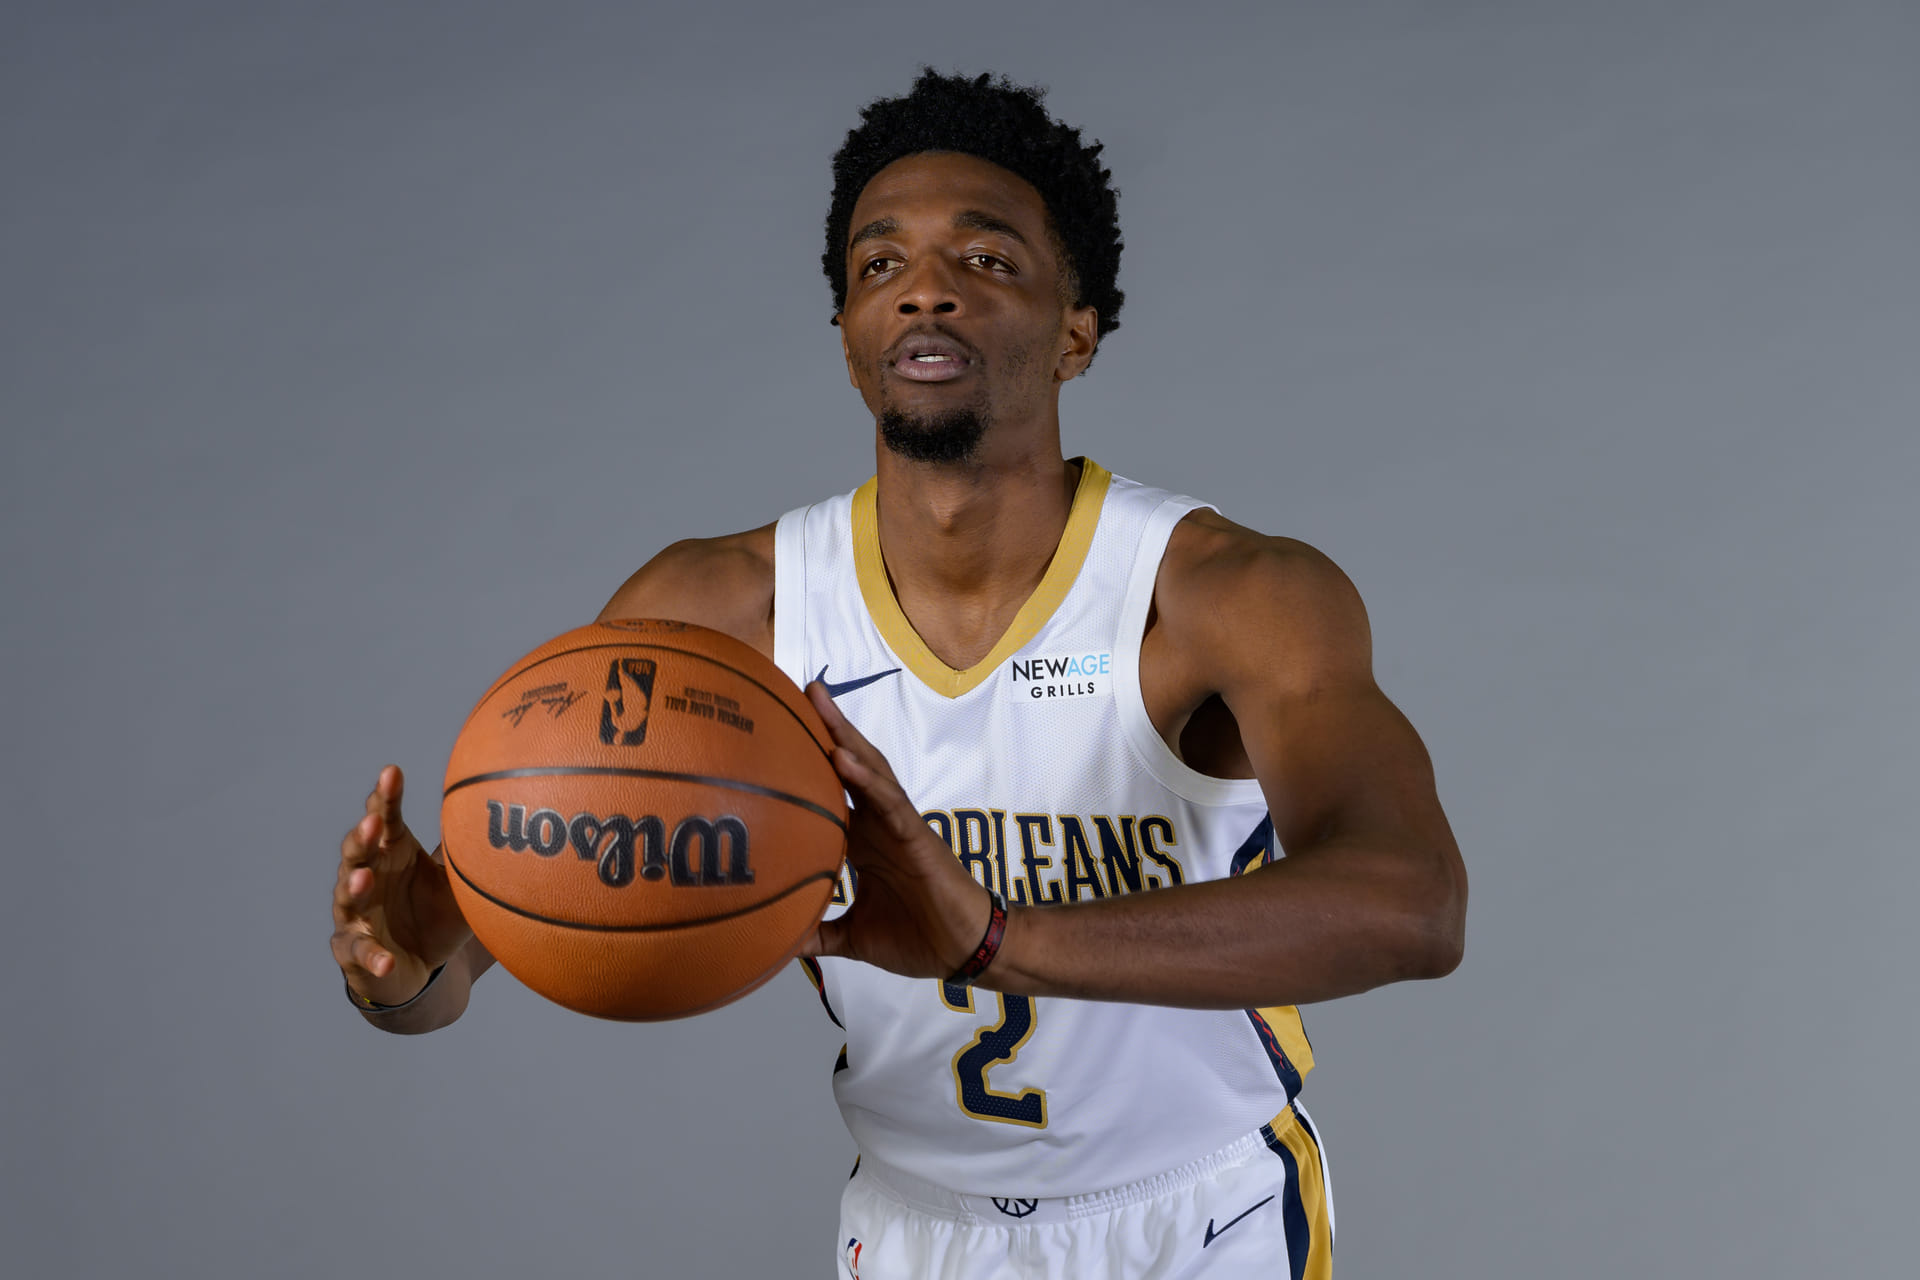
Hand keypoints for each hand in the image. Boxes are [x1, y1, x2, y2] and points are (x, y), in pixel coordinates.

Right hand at [330, 765, 471, 1005]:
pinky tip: (386, 960)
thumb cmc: (436, 914)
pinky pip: (360, 953)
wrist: (420, 966)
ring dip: (354, 887)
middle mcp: (367, 877)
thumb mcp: (459, 883)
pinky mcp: (354, 951)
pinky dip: (372, 956)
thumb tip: (508, 815)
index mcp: (392, 852)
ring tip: (363, 878)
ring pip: (348, 898)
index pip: (385, 818)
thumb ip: (471, 852)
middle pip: (358, 851)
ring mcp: (355, 915)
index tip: (392, 772)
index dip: (385, 796)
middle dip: (362, 836)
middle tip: (373, 822)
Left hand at [803, 683, 992, 977]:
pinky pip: (889, 802)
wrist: (964, 951)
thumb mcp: (854, 937)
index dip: (806, 764)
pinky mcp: (916, 835)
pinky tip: (842, 758)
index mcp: (863, 841)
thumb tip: (777, 944)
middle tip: (794, 691)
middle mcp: (878, 823)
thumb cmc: (918, 938)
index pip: (831, 792)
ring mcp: (898, 824)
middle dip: (824, 728)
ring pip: (869, 770)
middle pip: (848, 766)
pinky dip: (866, 779)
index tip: (773, 737)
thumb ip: (818, 935)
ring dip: (843, 734)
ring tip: (817, 701)